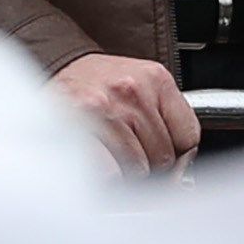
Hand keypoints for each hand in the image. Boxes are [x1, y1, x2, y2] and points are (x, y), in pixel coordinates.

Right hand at [56, 52, 198, 171]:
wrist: (54, 66)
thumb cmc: (99, 82)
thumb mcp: (142, 85)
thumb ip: (165, 119)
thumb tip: (181, 173)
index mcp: (155, 79)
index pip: (188, 136)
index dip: (178, 153)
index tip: (165, 155)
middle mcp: (132, 92)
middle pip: (164, 157)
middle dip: (150, 164)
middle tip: (130, 152)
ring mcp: (105, 110)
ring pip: (138, 170)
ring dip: (126, 172)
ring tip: (112, 153)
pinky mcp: (79, 129)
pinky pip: (111, 174)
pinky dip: (108, 177)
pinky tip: (101, 163)